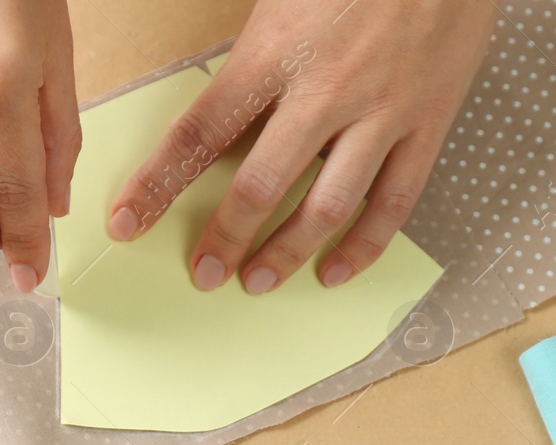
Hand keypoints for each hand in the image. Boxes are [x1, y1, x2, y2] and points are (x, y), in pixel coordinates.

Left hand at [106, 0, 494, 293]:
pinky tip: (334, 271)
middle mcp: (325, 91)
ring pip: (326, 207)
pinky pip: (393, 203)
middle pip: (260, 185)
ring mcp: (381, 113)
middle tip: (205, 274)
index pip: (199, 134)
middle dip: (226, 238)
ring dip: (288, 253)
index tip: (128, 222)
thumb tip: (215, 113)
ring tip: (259, 281)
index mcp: (274, 52)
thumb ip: (249, 56)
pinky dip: (362, 246)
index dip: (157, 186)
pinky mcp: (427, 124)